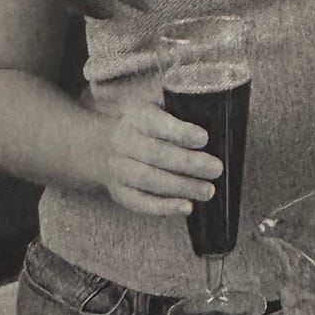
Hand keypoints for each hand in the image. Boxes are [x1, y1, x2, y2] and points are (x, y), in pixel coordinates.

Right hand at [100, 102, 221, 218]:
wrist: (98, 144)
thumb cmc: (143, 125)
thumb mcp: (155, 107)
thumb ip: (178, 110)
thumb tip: (213, 118)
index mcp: (138, 117)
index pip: (158, 124)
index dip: (181, 132)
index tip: (204, 139)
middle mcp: (125, 142)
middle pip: (158, 154)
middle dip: (190, 163)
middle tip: (216, 169)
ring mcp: (119, 168)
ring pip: (150, 180)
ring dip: (182, 187)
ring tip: (208, 191)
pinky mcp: (119, 191)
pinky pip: (139, 202)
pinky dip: (163, 207)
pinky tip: (187, 207)